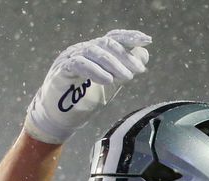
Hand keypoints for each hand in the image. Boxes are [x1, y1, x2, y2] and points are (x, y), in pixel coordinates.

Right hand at [24, 30, 151, 144]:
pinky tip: (108, 80)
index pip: (113, 38)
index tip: (147, 41)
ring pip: (94, 51)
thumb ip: (126, 69)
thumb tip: (144, 53)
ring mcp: (71, 58)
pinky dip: (95, 70)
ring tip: (127, 77)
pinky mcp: (62, 70)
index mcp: (94, 51)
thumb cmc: (84, 98)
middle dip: (125, 56)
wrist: (61, 116)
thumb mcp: (111, 83)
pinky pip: (79, 64)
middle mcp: (82, 50)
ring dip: (114, 64)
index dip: (129, 37)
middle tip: (139, 70)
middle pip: (105, 43)